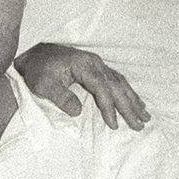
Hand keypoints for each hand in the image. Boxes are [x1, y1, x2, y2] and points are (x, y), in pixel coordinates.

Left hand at [15, 44, 148, 129]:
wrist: (33, 53)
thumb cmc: (37, 70)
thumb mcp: (43, 85)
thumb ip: (60, 97)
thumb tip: (78, 112)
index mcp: (83, 66)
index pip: (102, 88)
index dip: (109, 108)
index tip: (114, 125)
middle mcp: (94, 63)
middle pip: (116, 86)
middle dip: (129, 106)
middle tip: (140, 124)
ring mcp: (96, 63)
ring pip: (120, 82)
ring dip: (133, 99)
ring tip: (145, 115)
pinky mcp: (95, 67)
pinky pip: (116, 79)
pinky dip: (127, 91)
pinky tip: (135, 100)